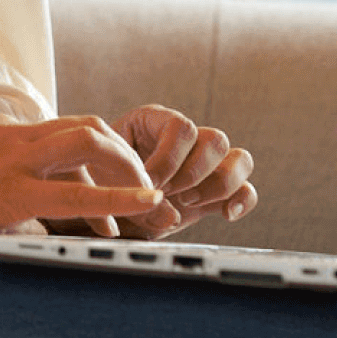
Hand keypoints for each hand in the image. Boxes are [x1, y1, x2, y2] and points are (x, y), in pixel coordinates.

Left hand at [0, 116, 165, 234]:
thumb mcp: (8, 238)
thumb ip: (54, 225)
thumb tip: (101, 227)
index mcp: (12, 193)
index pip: (80, 194)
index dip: (122, 199)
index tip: (155, 201)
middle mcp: (12, 156)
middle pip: (87, 138)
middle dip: (125, 160)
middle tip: (144, 186)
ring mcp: (6, 134)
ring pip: (75, 126)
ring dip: (106, 153)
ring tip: (119, 185)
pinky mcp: (0, 125)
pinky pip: (50, 130)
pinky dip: (73, 153)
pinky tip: (78, 175)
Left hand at [103, 105, 258, 237]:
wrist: (94, 203)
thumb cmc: (90, 182)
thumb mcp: (96, 176)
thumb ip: (121, 185)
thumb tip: (162, 207)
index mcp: (153, 122)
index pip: (181, 127)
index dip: (169, 158)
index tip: (149, 183)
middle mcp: (184, 139)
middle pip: (215, 139)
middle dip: (194, 172)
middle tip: (170, 194)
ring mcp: (203, 165)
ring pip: (238, 158)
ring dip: (217, 185)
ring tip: (188, 204)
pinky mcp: (214, 192)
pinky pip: (246, 189)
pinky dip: (242, 200)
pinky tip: (224, 215)